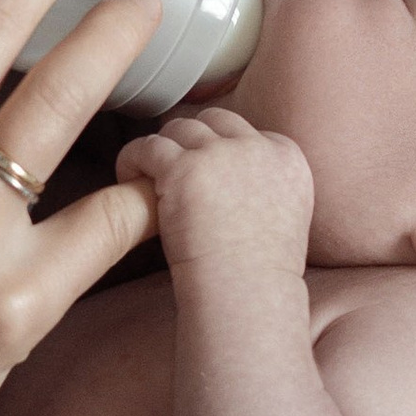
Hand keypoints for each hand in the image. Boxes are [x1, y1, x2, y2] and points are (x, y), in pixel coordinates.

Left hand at [116, 108, 316, 274]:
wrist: (246, 294)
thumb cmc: (259, 273)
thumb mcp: (286, 214)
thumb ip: (267, 184)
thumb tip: (235, 177)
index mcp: (287, 157)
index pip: (247, 131)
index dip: (221, 149)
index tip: (206, 176)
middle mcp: (257, 147)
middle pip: (214, 121)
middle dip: (191, 141)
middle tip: (173, 171)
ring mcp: (220, 154)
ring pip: (179, 128)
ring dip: (162, 149)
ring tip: (148, 176)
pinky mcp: (183, 168)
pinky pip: (147, 146)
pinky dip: (133, 158)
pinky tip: (128, 177)